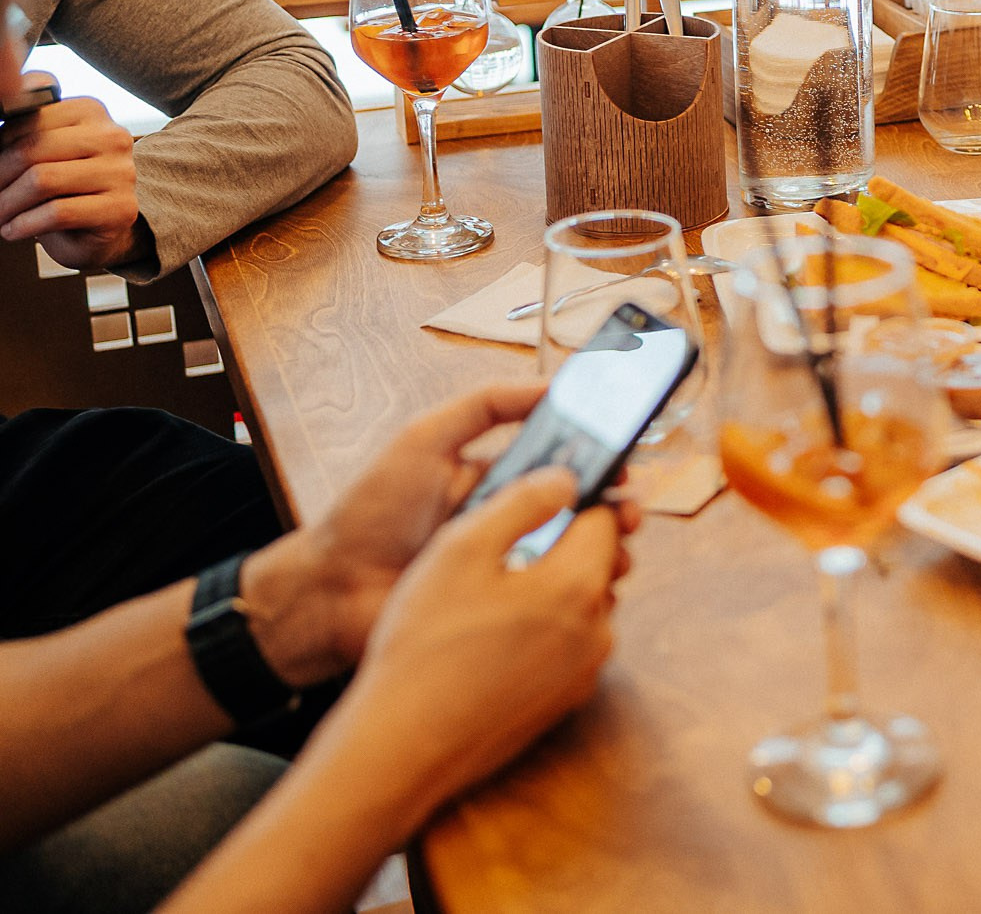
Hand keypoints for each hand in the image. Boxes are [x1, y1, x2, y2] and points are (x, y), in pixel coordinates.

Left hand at [0, 81, 140, 268]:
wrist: (97, 230)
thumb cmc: (63, 189)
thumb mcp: (43, 152)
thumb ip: (23, 135)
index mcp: (90, 111)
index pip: (30, 118)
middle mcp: (112, 137)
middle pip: (33, 149)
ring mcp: (121, 173)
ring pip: (43, 181)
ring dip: (7, 203)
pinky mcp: (121, 208)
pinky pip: (58, 213)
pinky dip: (24, 224)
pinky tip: (13, 230)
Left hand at [240, 384, 640, 688]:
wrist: (330, 591)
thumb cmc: (371, 512)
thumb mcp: (423, 440)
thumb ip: (483, 406)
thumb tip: (551, 385)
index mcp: (498, 481)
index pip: (564, 465)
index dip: (599, 461)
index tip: (627, 456)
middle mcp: (511, 524)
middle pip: (581, 513)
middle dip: (615, 509)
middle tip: (631, 511)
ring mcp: (509, 570)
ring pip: (577, 559)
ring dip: (607, 552)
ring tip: (618, 552)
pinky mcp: (502, 612)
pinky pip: (553, 601)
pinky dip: (580, 594)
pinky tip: (593, 588)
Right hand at [310, 469, 629, 821]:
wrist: (401, 745)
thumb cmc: (423, 644)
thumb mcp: (460, 549)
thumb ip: (522, 501)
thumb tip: (567, 480)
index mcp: (578, 586)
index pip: (606, 519)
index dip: (578, 498)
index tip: (551, 492)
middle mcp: (598, 630)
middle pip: (597, 563)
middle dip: (562, 545)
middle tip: (508, 546)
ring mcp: (584, 672)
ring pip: (580, 605)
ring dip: (549, 589)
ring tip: (490, 594)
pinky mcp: (564, 702)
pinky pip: (566, 645)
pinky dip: (541, 631)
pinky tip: (490, 637)